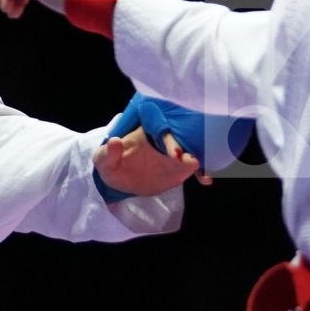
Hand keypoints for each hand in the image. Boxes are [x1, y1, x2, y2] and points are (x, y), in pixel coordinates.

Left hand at [94, 126, 208, 195]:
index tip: (176, 153)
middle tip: (191, 161)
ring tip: (205, 174)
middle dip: (189, 148)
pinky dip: (201, 172)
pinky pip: (193, 168)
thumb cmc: (111, 163)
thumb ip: (108, 152)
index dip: (170, 139)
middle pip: (182, 138)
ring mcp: (175, 152)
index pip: (162, 130)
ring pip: (192, 150)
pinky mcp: (180, 167)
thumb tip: (114, 142)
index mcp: (147, 131)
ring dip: (201, 158)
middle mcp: (165, 137)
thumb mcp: (103, 159)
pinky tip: (206, 180)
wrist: (119, 180)